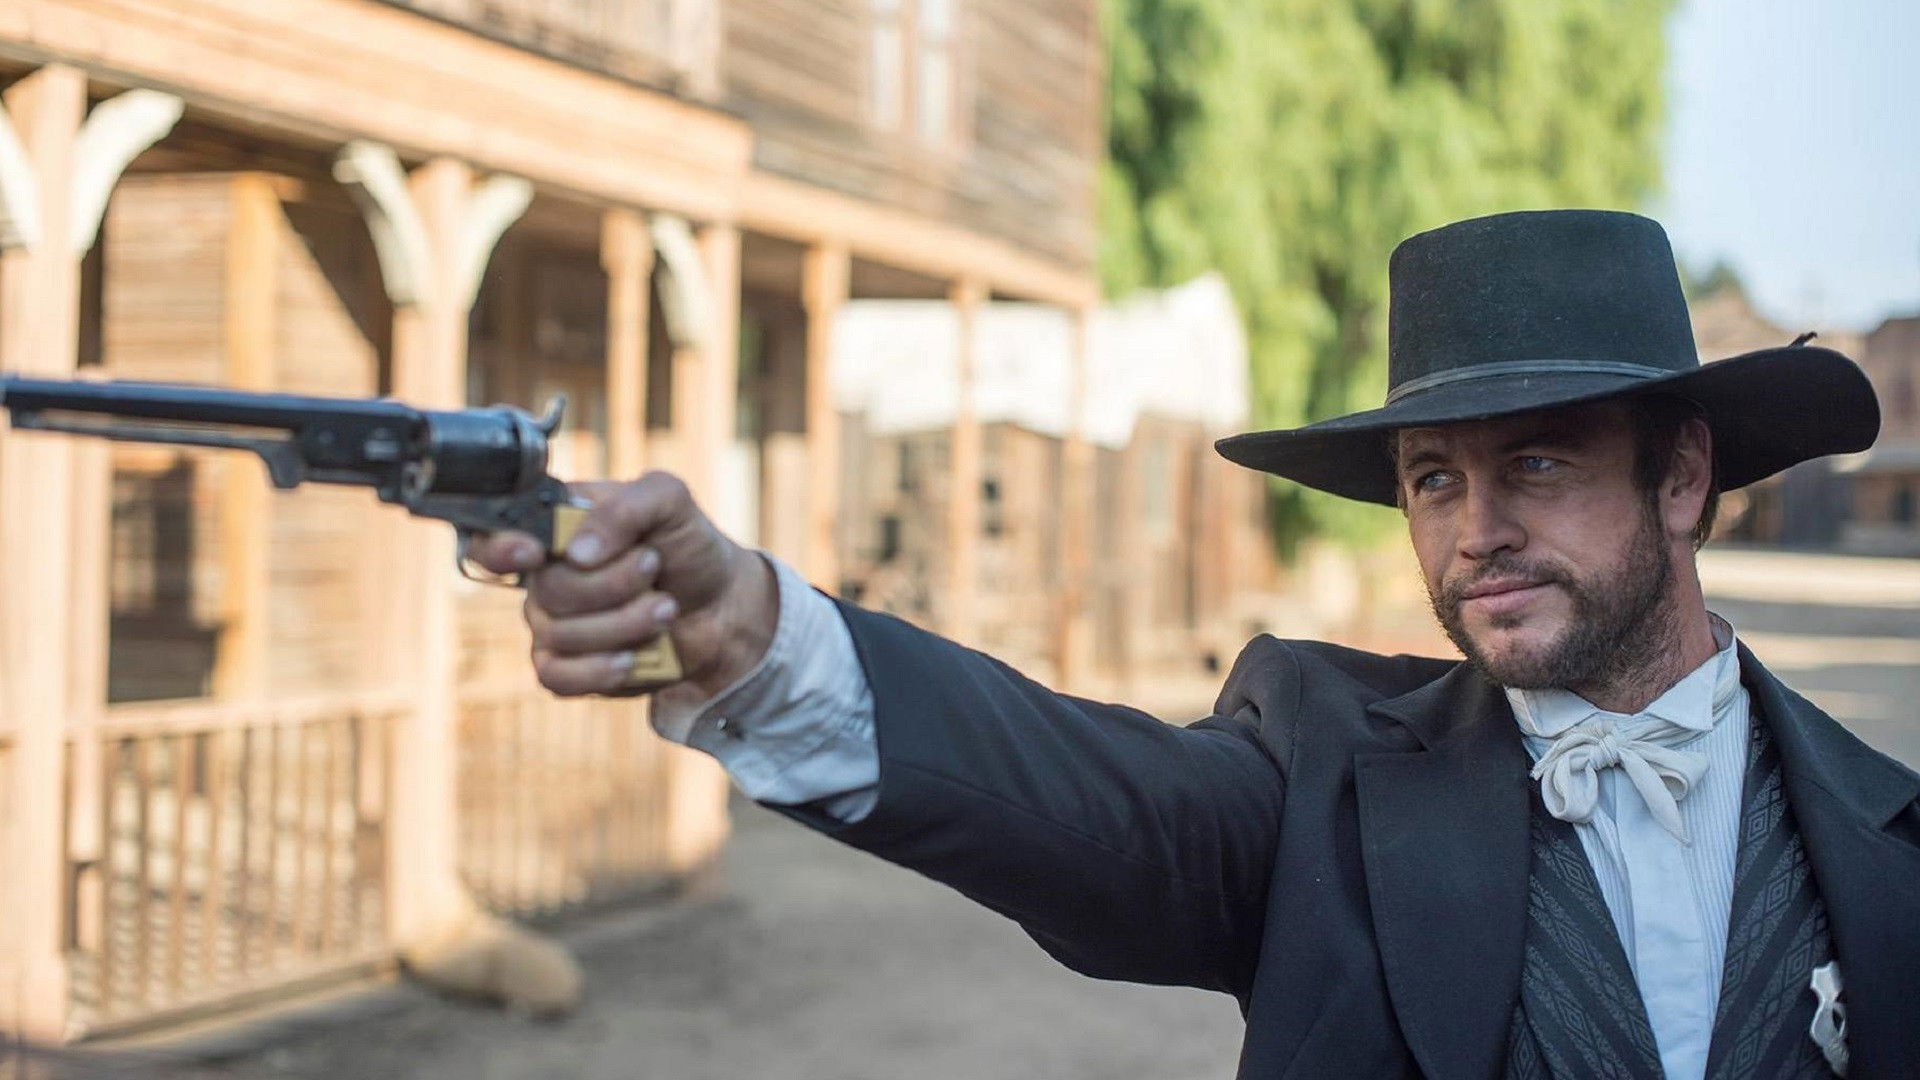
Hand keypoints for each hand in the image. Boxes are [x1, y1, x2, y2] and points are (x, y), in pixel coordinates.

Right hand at [463, 471, 776, 702]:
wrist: (723, 608)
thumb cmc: (689, 547)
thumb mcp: (670, 502)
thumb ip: (627, 506)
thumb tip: (578, 552)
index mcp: (557, 527)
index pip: (491, 538)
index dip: (499, 548)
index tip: (534, 552)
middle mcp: (545, 575)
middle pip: (545, 589)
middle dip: (613, 583)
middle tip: (655, 568)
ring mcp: (554, 624)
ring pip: (558, 634)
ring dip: (625, 623)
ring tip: (667, 607)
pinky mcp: (570, 667)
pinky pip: (557, 676)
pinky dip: (599, 669)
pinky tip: (632, 658)